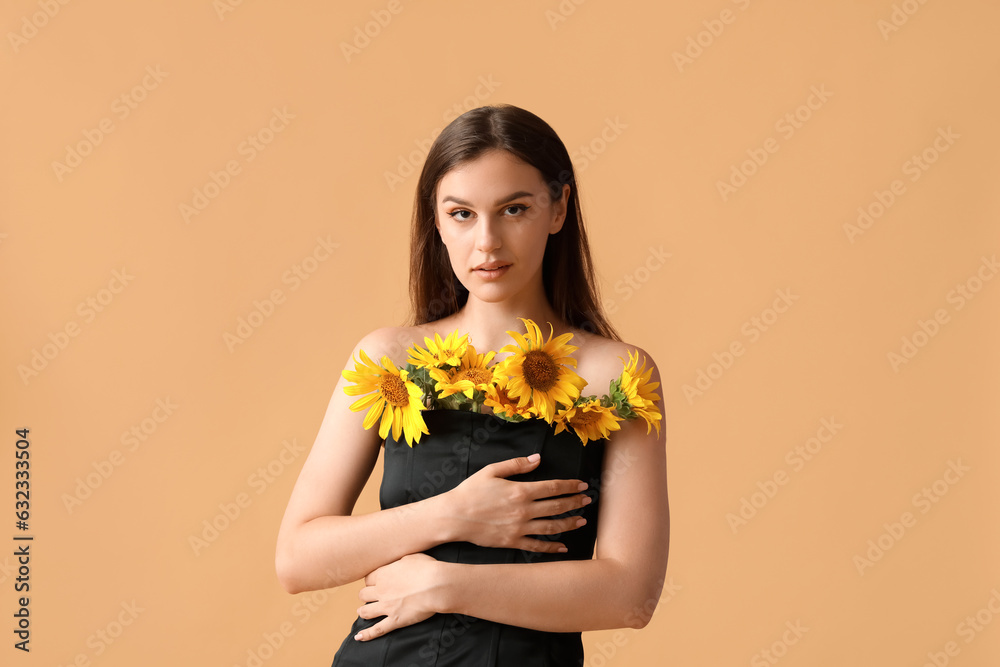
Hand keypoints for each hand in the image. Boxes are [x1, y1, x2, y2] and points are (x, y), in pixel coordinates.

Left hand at [354, 553, 440, 640]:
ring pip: (365, 611)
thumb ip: (400, 562)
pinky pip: (377, 630)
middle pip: (363, 594)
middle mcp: (381, 590)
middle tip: (370, 597)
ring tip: (363, 612)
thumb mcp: (411, 557)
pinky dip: (367, 635)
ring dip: (363, 612)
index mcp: (384, 574)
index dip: (371, 581)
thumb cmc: (427, 569)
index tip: (374, 583)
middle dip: (365, 595)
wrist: (436, 585)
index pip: (368, 578)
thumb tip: (399, 564)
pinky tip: (359, 637)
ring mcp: (386, 607)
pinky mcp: (395, 620)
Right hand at [444, 453, 590, 552]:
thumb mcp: (492, 471)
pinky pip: (537, 546)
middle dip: (574, 503)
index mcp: (520, 491)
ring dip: (569, 523)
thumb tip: (537, 459)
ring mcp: (519, 528)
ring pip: (551, 527)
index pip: (553, 487)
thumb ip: (516, 464)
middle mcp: (523, 510)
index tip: (581, 485)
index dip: (570, 486)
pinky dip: (552, 547)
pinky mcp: (512, 542)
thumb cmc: (471, 491)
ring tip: (582, 521)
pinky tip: (563, 546)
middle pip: (557, 506)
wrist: (454, 517)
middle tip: (587, 500)